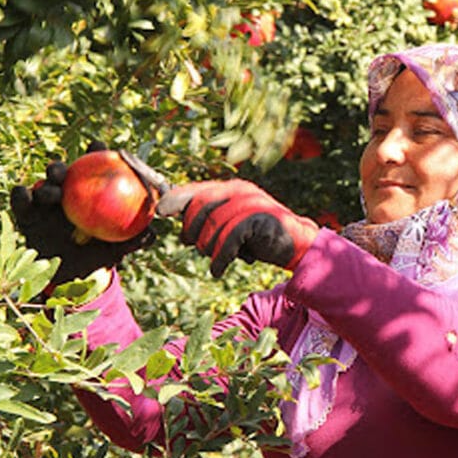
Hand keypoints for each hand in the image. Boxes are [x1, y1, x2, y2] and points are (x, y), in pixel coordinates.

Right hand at [10, 143, 157, 285]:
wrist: (72, 276)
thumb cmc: (99, 254)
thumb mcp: (118, 247)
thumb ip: (135, 239)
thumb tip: (154, 232)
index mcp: (88, 193)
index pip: (92, 167)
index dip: (95, 152)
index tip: (98, 146)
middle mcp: (65, 193)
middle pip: (62, 172)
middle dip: (61, 167)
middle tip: (65, 173)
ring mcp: (44, 203)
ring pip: (42, 184)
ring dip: (45, 185)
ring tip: (52, 194)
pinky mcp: (26, 214)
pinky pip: (19, 200)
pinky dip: (20, 196)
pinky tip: (25, 197)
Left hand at [157, 179, 318, 276]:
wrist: (297, 243)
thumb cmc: (259, 237)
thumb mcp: (231, 225)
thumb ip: (210, 218)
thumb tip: (174, 220)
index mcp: (231, 188)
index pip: (196, 189)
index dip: (175, 199)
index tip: (160, 212)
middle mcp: (240, 191)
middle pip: (200, 207)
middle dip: (192, 231)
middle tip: (196, 246)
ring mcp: (251, 202)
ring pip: (214, 225)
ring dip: (209, 248)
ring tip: (215, 259)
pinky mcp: (261, 218)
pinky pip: (230, 238)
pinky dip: (221, 257)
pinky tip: (219, 269)